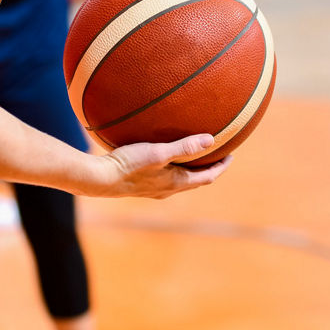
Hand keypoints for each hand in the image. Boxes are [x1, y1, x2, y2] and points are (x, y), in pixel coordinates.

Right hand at [87, 134, 230, 198]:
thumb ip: (185, 146)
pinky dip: (176, 166)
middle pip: (196, 180)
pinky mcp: (143, 184)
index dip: (221, 167)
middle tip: (218, 153)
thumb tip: (211, 140)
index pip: (207, 177)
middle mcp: (168, 189)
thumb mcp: (159, 153)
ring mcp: (155, 188)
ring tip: (195, 153)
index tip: (231, 156)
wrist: (99, 179)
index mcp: (177, 183)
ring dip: (192, 168)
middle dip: (209, 167)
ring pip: (182, 179)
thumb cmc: (130, 165)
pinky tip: (166, 156)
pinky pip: (167, 176)